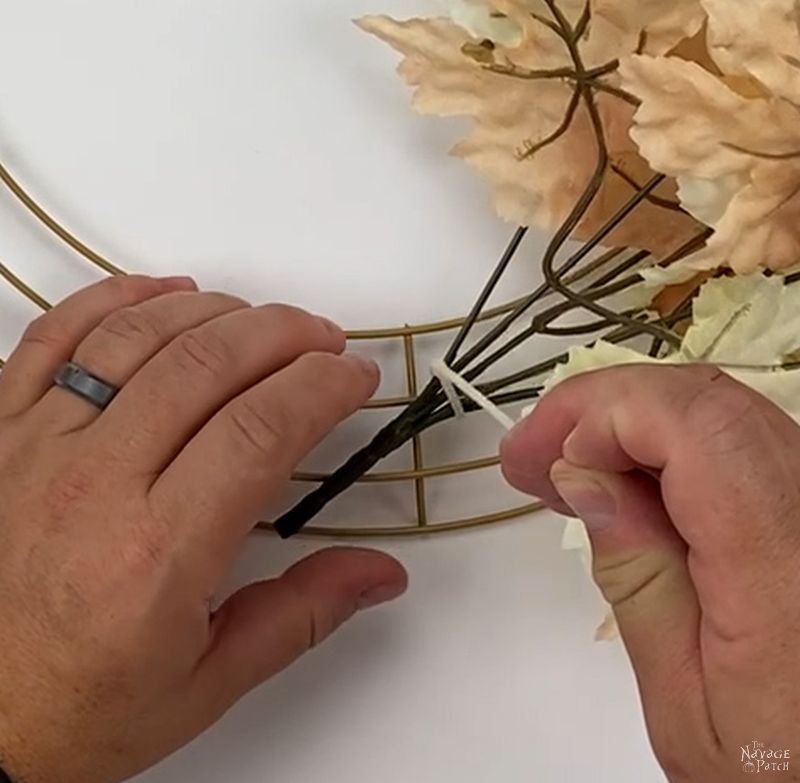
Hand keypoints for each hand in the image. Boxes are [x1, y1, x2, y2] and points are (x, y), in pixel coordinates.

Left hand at [0, 275, 406, 782]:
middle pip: (208, 364)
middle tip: (322, 340)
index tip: (352, 377)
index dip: (321, 386)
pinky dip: (116, 299)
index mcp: (158, 553)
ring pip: (140, 336)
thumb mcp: (207, 681)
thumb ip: (302, 615)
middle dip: (284, 335)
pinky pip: (57, 336)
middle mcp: (94, 486)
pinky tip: (164, 294)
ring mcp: (36, 450)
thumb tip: (378, 574)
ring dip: (217, 312)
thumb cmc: (72, 708)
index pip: (260, 429)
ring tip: (262, 319)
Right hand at [501, 365, 799, 781]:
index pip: (697, 426)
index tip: (545, 461)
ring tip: (562, 468)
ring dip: (628, 424)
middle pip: (705, 399)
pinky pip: (735, 442)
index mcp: (783, 566)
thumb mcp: (686, 703)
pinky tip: (621, 481)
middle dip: (601, 408)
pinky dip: (665, 446)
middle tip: (530, 450)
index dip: (608, 416)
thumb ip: (637, 579)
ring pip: (718, 410)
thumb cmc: (777, 769)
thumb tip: (580, 476)